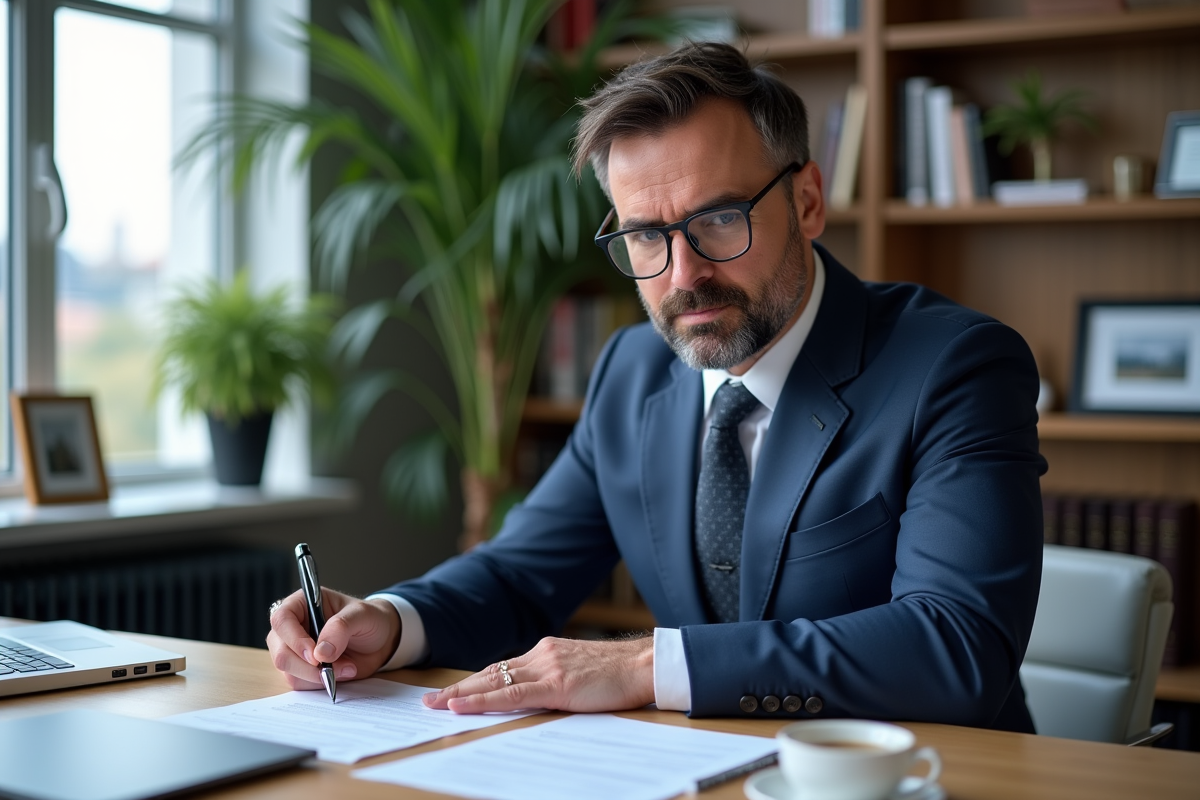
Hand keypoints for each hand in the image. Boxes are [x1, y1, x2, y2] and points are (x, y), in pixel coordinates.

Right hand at [266, 589, 400, 690]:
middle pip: (280, 652)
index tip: (315, 655)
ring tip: (345, 666)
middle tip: (331, 667)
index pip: (281, 619)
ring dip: (317, 676)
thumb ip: (341, 627)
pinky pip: (300, 684)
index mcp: (302, 604)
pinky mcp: (301, 670)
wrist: (381, 642)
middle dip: (306, 666)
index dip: (294, 639)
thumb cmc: (369, 619)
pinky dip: (321, 683)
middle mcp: (292, 627)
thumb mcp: (362, 615)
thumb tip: (320, 652)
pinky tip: (340, 672)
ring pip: (288, 671)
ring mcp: (294, 650)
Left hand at [423, 636, 654, 713]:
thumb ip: (557, 680)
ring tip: (434, 706)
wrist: (645, 666)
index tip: (453, 692)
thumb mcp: (582, 674)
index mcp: (548, 652)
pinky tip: (461, 706)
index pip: (503, 668)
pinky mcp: (555, 685)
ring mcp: (547, 667)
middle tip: (429, 700)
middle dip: (458, 687)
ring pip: (493, 681)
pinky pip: (510, 694)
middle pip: (490, 672)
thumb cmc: (620, 674)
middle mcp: (542, 654)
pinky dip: (481, 700)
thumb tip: (538, 697)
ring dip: (460, 694)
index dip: (475, 681)